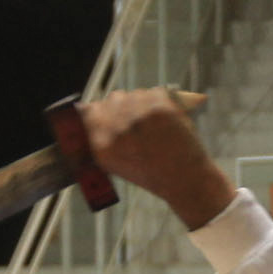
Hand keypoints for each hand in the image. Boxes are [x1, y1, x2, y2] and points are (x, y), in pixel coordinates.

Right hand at [77, 88, 230, 231]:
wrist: (186, 181)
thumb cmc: (153, 173)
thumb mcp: (116, 162)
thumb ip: (100, 136)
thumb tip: (87, 109)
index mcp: (101, 145)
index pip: (88, 111)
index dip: (101, 110)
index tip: (111, 114)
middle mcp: (116, 128)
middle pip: (113, 98)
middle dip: (125, 107)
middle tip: (141, 124)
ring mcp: (137, 115)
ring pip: (134, 94)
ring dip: (143, 104)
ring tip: (156, 128)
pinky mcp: (159, 107)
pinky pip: (154, 92)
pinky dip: (161, 102)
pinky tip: (167, 122)